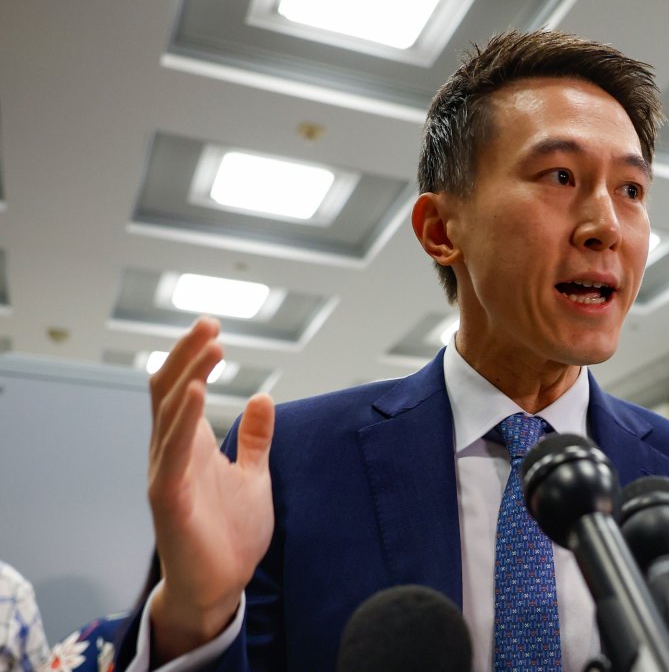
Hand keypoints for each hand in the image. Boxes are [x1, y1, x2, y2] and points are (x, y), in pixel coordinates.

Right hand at [145, 317, 275, 662]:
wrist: (221, 584)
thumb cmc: (230, 531)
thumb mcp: (253, 475)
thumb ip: (254, 438)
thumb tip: (261, 397)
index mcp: (190, 445)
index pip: (185, 389)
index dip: (196, 358)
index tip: (216, 330)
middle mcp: (172, 453)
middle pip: (170, 392)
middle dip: (188, 356)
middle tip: (210, 324)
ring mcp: (167, 474)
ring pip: (168, 414)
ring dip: (188, 376)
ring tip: (208, 346)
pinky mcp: (169, 498)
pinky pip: (172, 453)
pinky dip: (183, 420)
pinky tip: (198, 393)